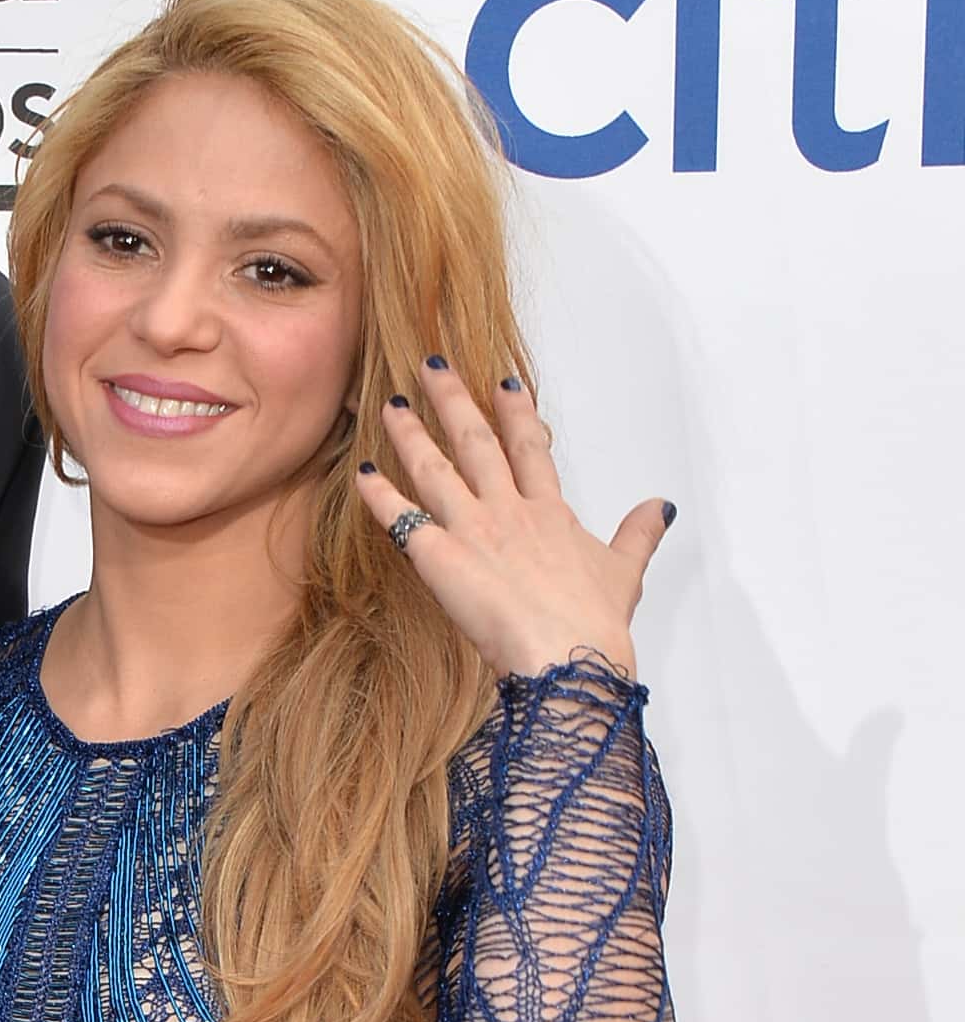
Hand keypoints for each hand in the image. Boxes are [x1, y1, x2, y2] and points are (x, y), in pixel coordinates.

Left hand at [354, 361, 671, 681]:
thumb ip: (638, 534)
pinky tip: (362, 474)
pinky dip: (380, 496)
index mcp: (550, 513)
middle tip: (433, 366)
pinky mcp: (440, 557)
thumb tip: (660, 508)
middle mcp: (508, 511)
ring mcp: (473, 530)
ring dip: (411, 434)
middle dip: (454, 401)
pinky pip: (402, 519)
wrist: (566, 656)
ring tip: (392, 404)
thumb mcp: (624, 573)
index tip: (503, 384)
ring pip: (435, 468)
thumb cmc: (593, 624)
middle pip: (476, 443)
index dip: (516, 414)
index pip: (530, 449)